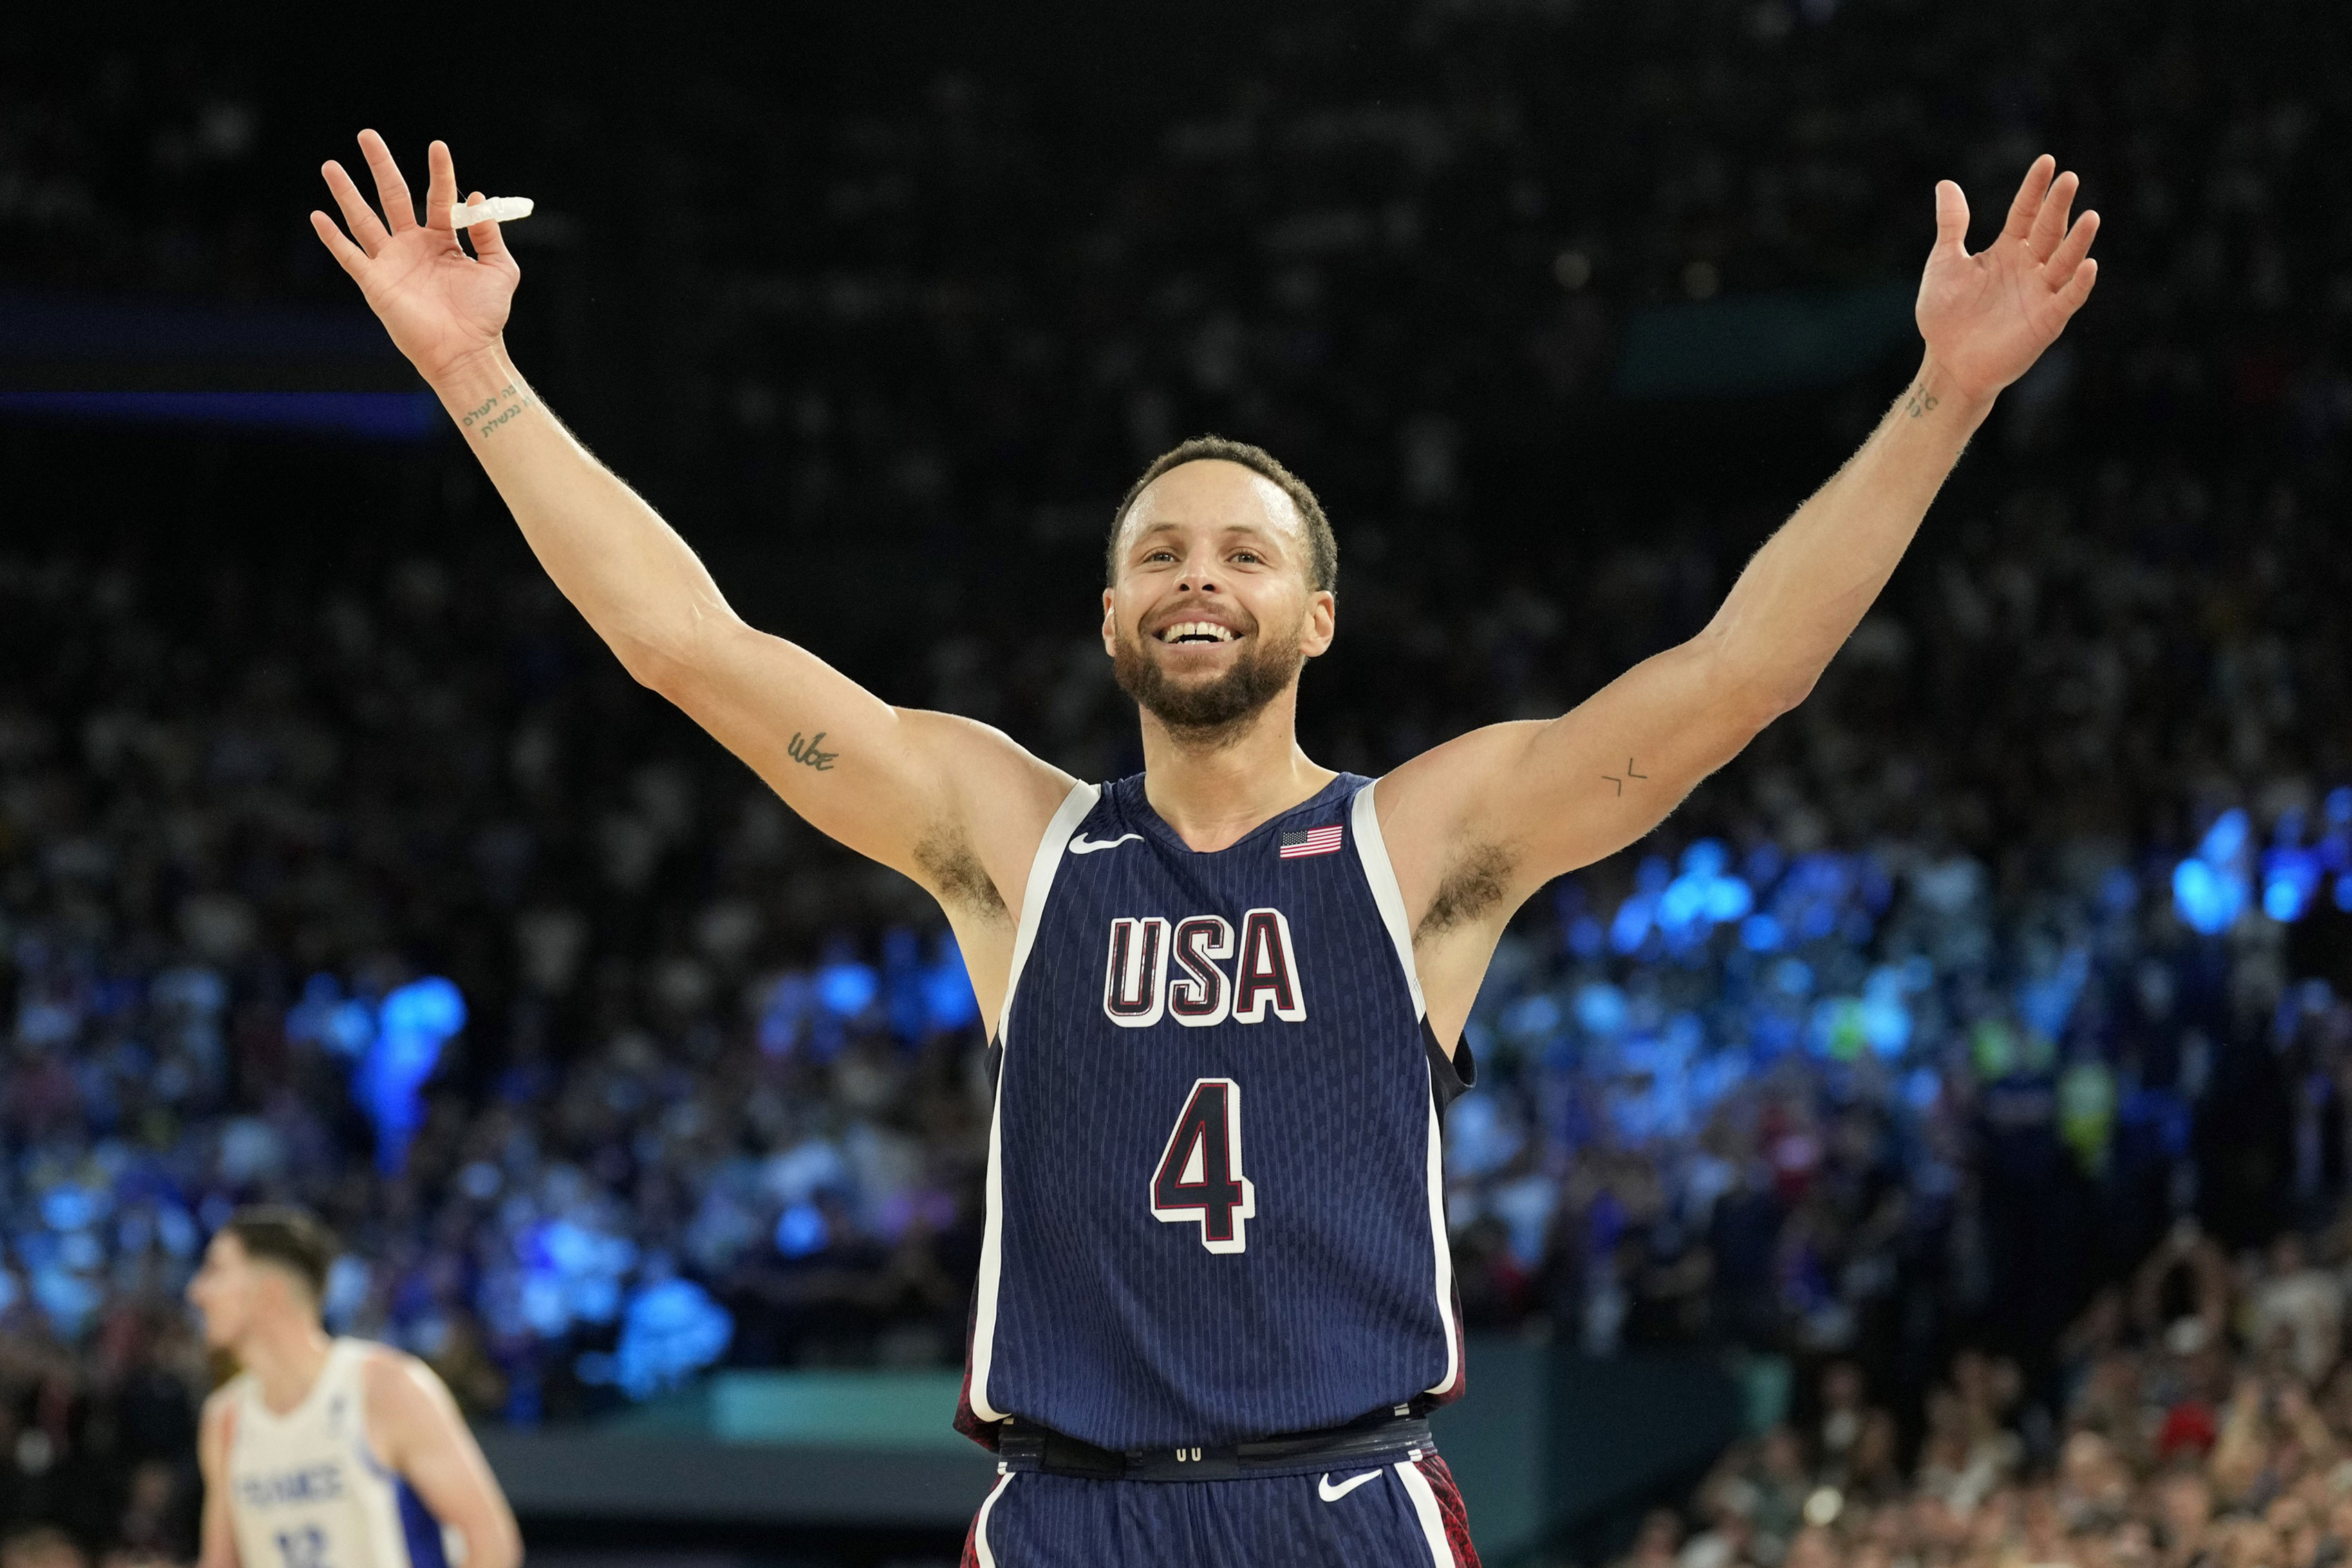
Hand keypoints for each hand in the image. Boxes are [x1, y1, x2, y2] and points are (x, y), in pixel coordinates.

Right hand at [311, 132, 518, 384]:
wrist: (468, 352)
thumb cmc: (486, 316)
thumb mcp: (500, 270)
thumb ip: (489, 235)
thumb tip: (477, 199)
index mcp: (444, 242)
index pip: (439, 198)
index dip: (440, 173)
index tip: (438, 146)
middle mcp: (414, 247)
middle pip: (394, 197)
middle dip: (381, 166)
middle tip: (367, 134)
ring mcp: (392, 263)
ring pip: (364, 219)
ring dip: (347, 193)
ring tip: (331, 165)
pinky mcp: (376, 283)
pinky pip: (350, 256)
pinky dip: (332, 238)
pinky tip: (317, 216)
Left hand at [1915, 155, 2098, 401]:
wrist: (1947, 363)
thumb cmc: (1946, 315)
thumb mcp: (1945, 263)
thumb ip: (1952, 225)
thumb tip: (1946, 183)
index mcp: (2007, 251)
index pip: (2025, 213)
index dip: (2035, 189)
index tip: (2046, 162)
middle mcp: (2029, 267)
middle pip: (2049, 231)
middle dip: (2058, 206)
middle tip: (2069, 179)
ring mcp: (2040, 293)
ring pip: (2064, 261)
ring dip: (2078, 241)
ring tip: (2091, 216)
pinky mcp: (2046, 321)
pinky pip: (2068, 299)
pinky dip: (2079, 284)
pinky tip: (2089, 265)